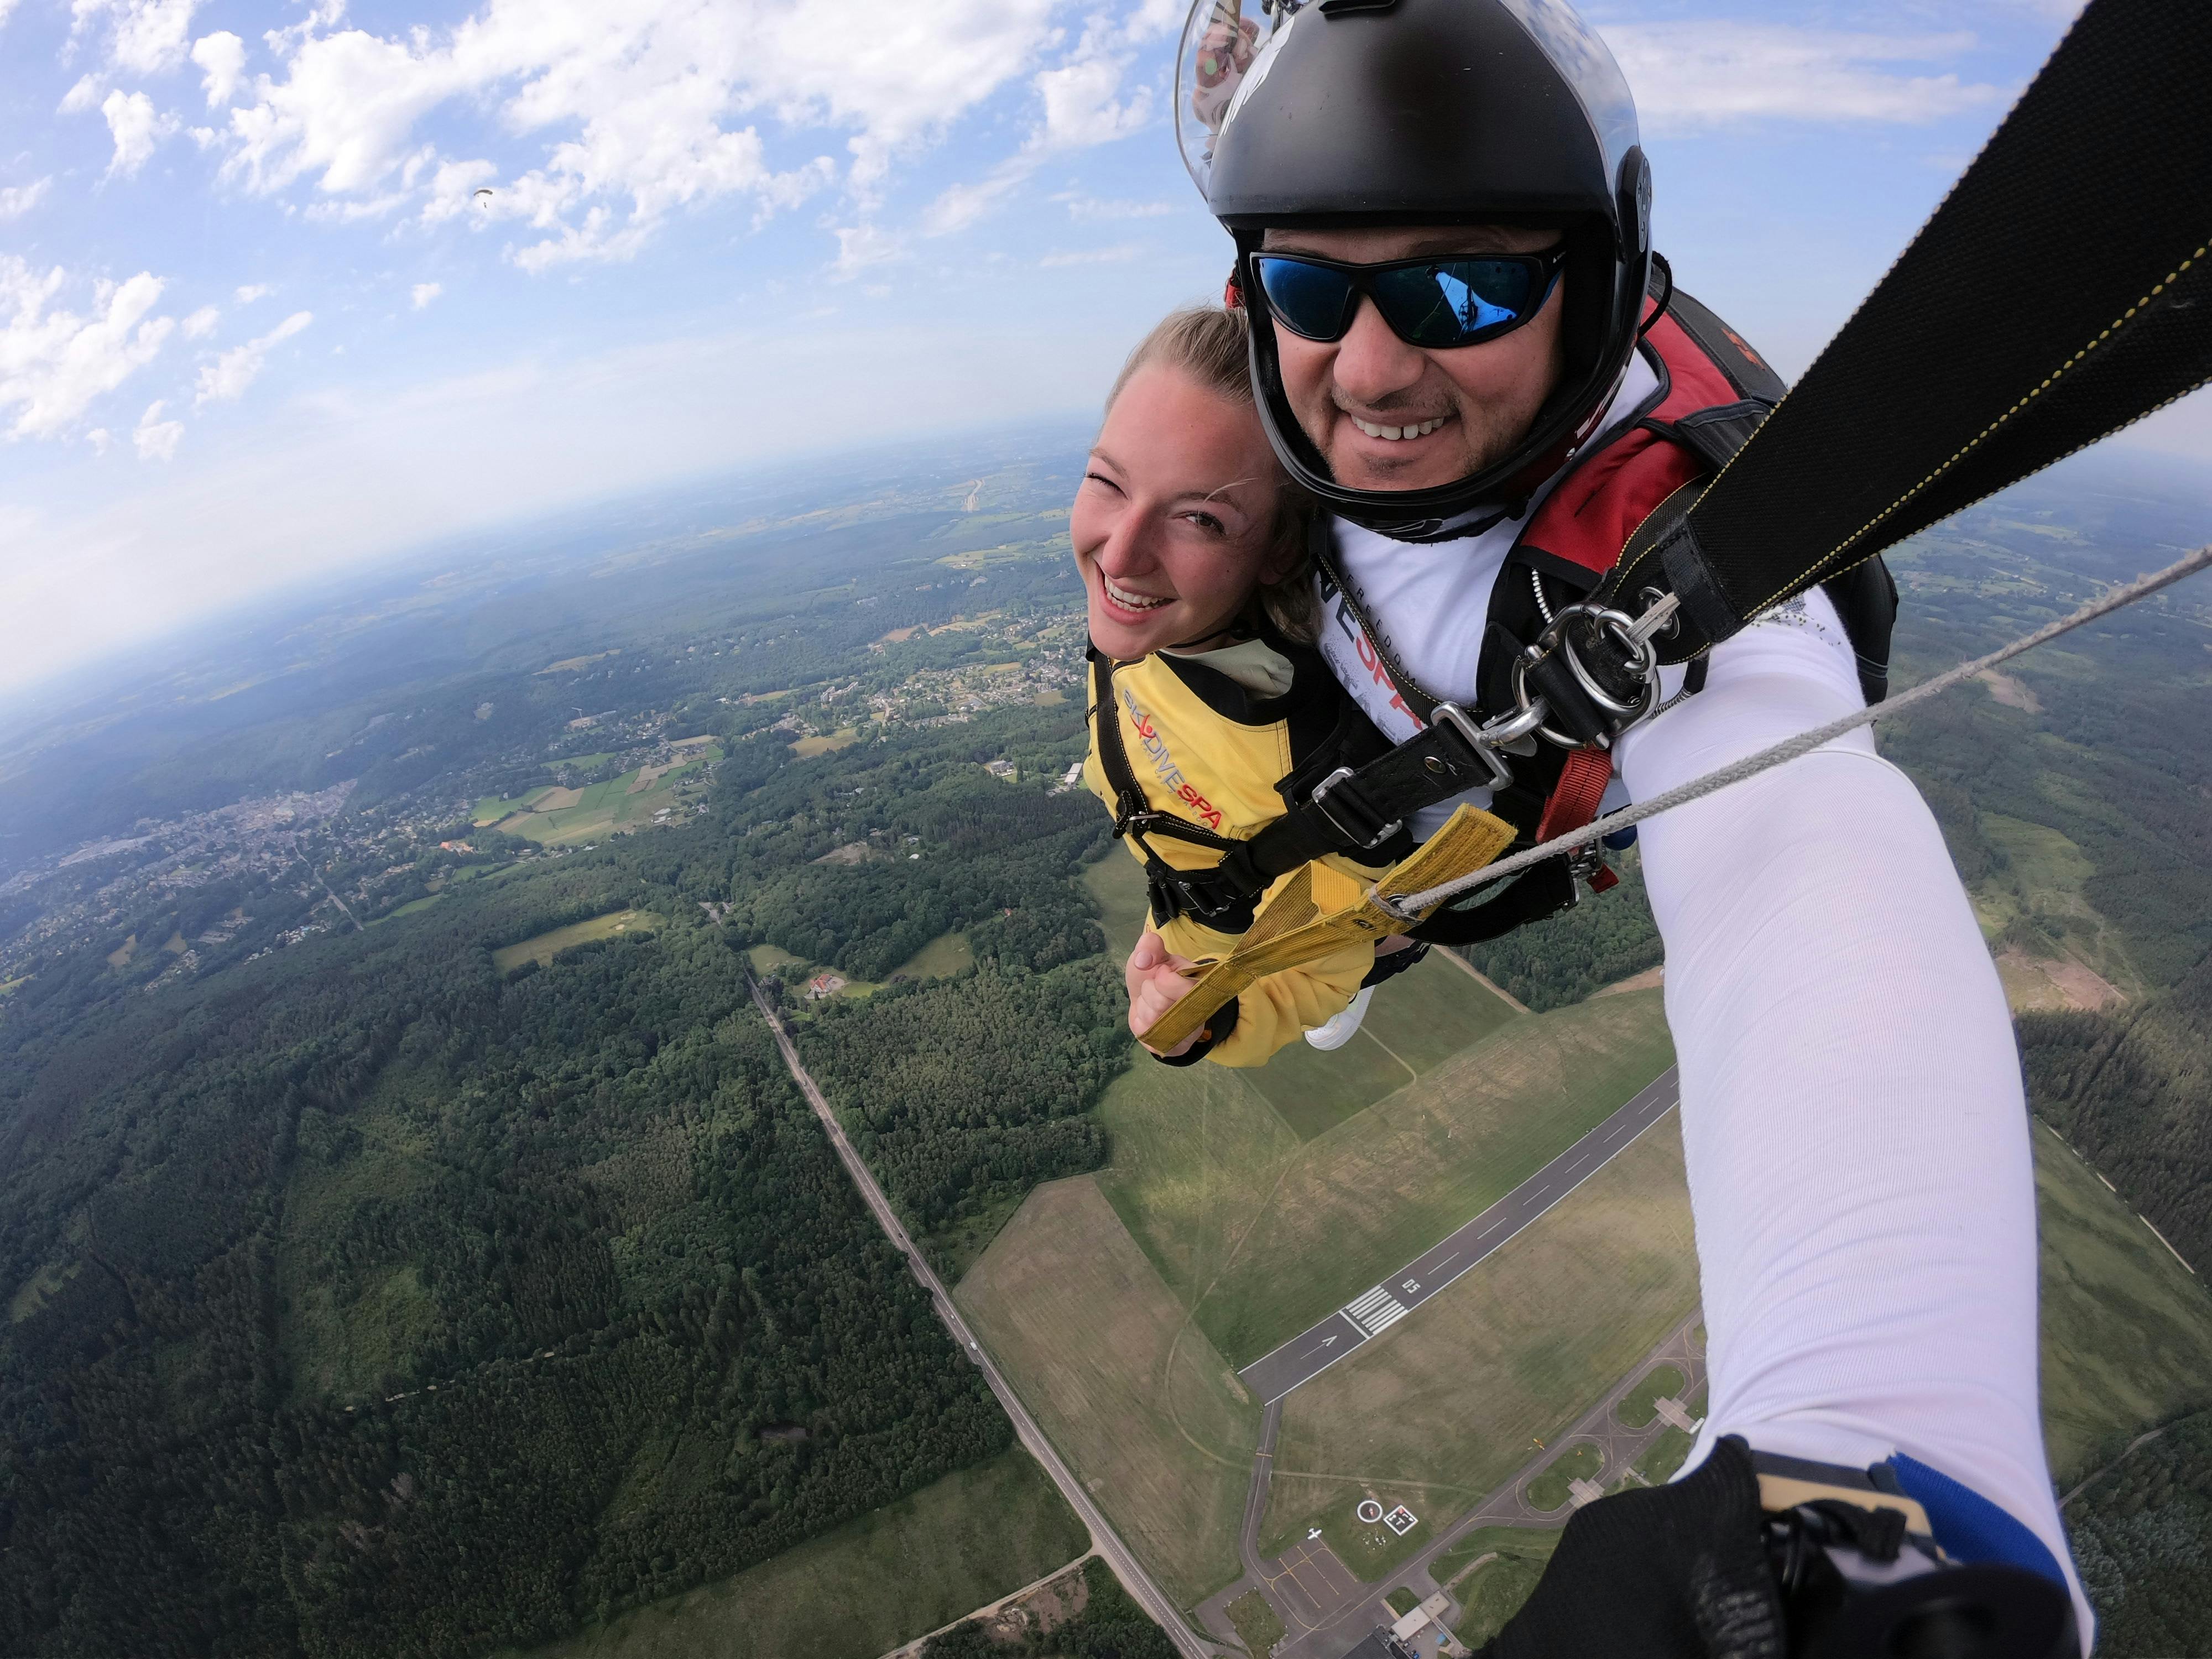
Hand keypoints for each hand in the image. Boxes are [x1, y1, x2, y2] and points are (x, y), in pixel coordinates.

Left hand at [1125, 932, 1201, 1056]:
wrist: (1148, 999)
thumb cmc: (1154, 974)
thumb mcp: (1153, 954)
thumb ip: (1149, 946)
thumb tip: (1142, 959)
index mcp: (1201, 984)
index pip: (1185, 988)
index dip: (1164, 979)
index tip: (1161, 972)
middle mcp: (1200, 1011)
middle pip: (1161, 1004)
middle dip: (1148, 991)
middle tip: (1154, 987)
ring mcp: (1188, 1033)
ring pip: (1152, 1020)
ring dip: (1143, 1007)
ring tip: (1151, 1002)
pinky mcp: (1174, 1048)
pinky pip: (1147, 1035)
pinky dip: (1140, 1024)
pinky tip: (1148, 1018)